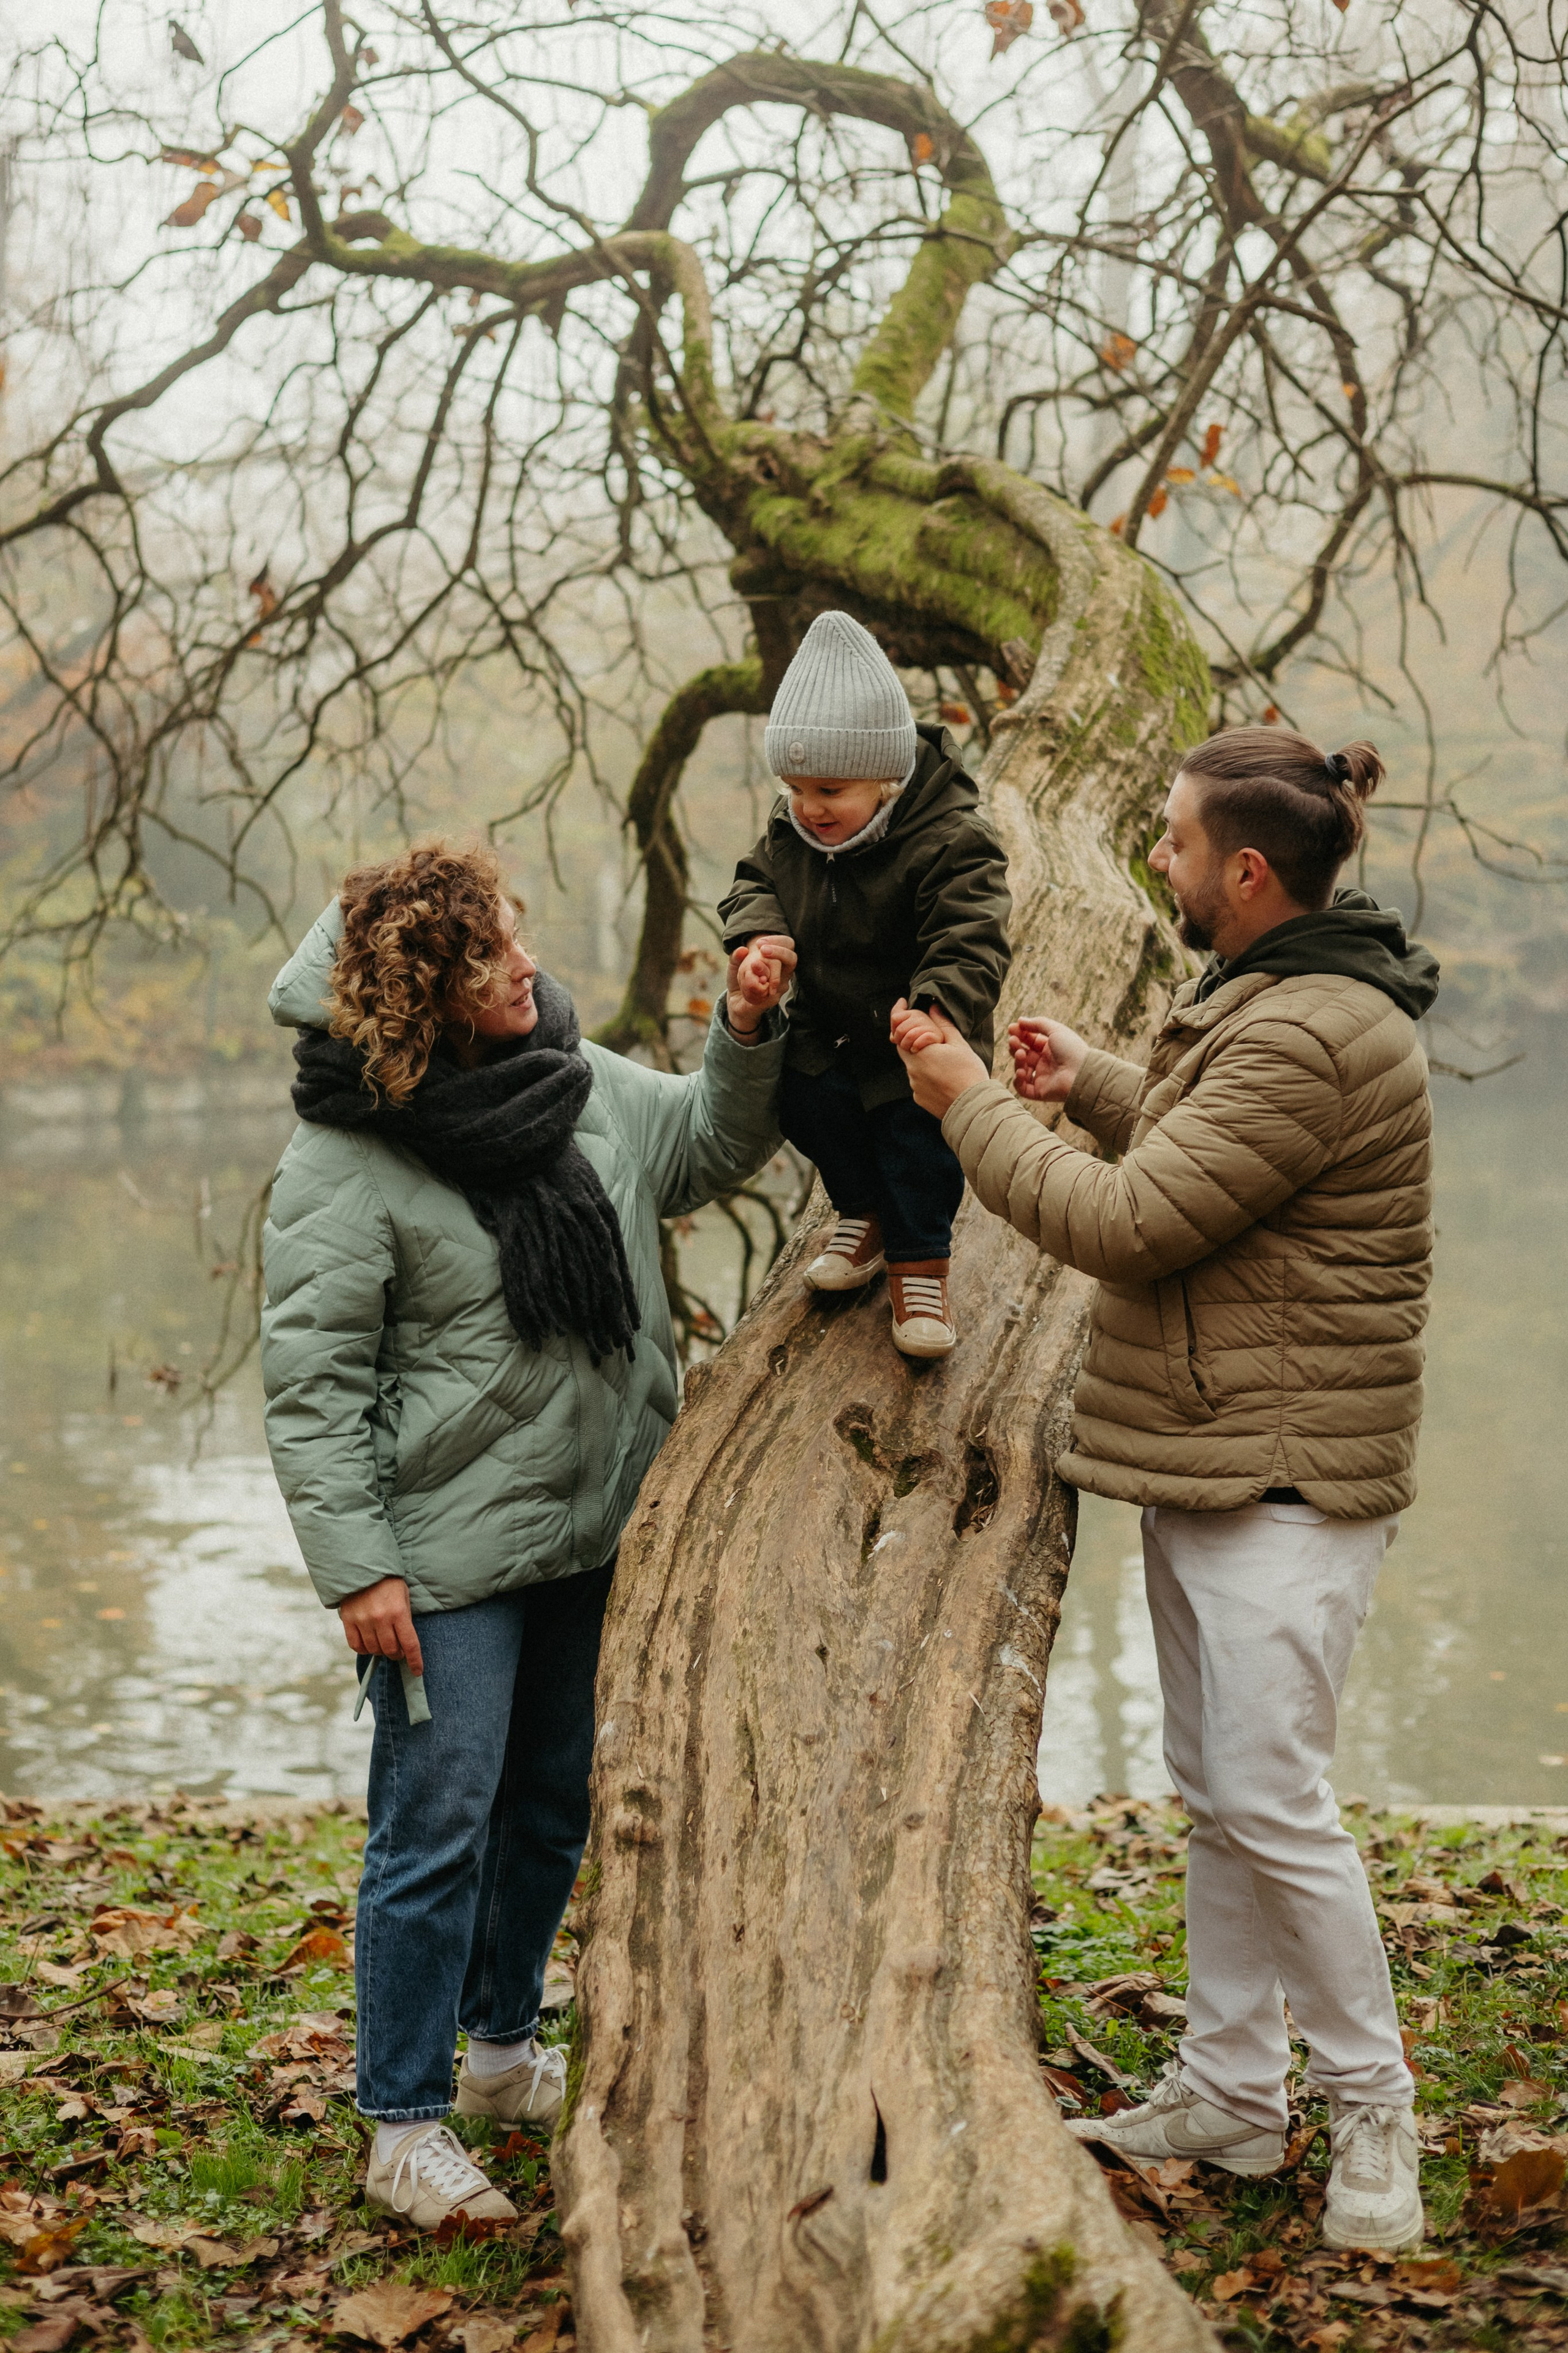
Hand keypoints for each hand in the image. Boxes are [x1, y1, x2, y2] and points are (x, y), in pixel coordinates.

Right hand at [339, 1576, 423, 1675]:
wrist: (363, 1565)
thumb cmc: (388, 1582)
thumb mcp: (404, 1596)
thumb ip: (405, 1618)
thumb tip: (404, 1642)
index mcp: (399, 1612)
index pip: (410, 1644)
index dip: (414, 1661)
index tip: (417, 1671)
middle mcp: (381, 1619)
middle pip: (390, 1650)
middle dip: (397, 1654)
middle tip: (398, 1650)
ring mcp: (363, 1620)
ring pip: (373, 1649)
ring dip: (381, 1651)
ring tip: (383, 1643)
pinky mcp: (348, 1620)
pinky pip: (356, 1645)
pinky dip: (364, 1649)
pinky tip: (369, 1643)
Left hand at [725, 934, 796, 1033]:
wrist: (736, 1002)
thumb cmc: (740, 980)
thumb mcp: (734, 965)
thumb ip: (736, 956)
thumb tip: (743, 949)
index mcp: (777, 960)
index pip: (787, 944)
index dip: (777, 941)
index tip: (759, 943)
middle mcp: (783, 973)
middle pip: (792, 958)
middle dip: (779, 952)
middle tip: (763, 950)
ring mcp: (780, 986)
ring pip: (779, 975)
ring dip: (763, 970)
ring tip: (751, 967)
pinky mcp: (773, 998)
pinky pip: (767, 989)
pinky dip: (754, 985)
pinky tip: (745, 986)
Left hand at [891, 999, 988, 1117]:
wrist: (974, 1108)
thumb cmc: (969, 1074)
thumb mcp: (959, 1045)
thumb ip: (943, 1025)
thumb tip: (933, 1008)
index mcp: (919, 1053)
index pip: (899, 1031)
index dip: (898, 1017)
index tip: (901, 1004)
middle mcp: (912, 1070)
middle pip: (904, 1048)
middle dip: (913, 1038)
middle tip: (930, 1035)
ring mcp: (914, 1086)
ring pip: (913, 1066)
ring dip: (923, 1059)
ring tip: (945, 1061)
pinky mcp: (919, 1098)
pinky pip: (919, 1082)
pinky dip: (926, 1076)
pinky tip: (943, 1077)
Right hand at [1008, 1016, 1088, 1103]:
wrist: (1081, 1072)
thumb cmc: (1072, 1049)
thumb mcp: (1055, 1030)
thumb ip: (1037, 1024)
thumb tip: (1020, 1020)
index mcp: (1050, 1048)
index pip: (1030, 1040)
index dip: (1020, 1034)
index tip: (1011, 1028)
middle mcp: (1045, 1062)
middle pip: (1023, 1053)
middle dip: (1015, 1045)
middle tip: (1013, 1040)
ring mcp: (1042, 1077)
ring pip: (1021, 1069)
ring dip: (1017, 1060)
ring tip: (1020, 1053)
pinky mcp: (1040, 1092)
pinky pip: (1022, 1088)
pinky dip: (1018, 1080)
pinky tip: (1021, 1071)